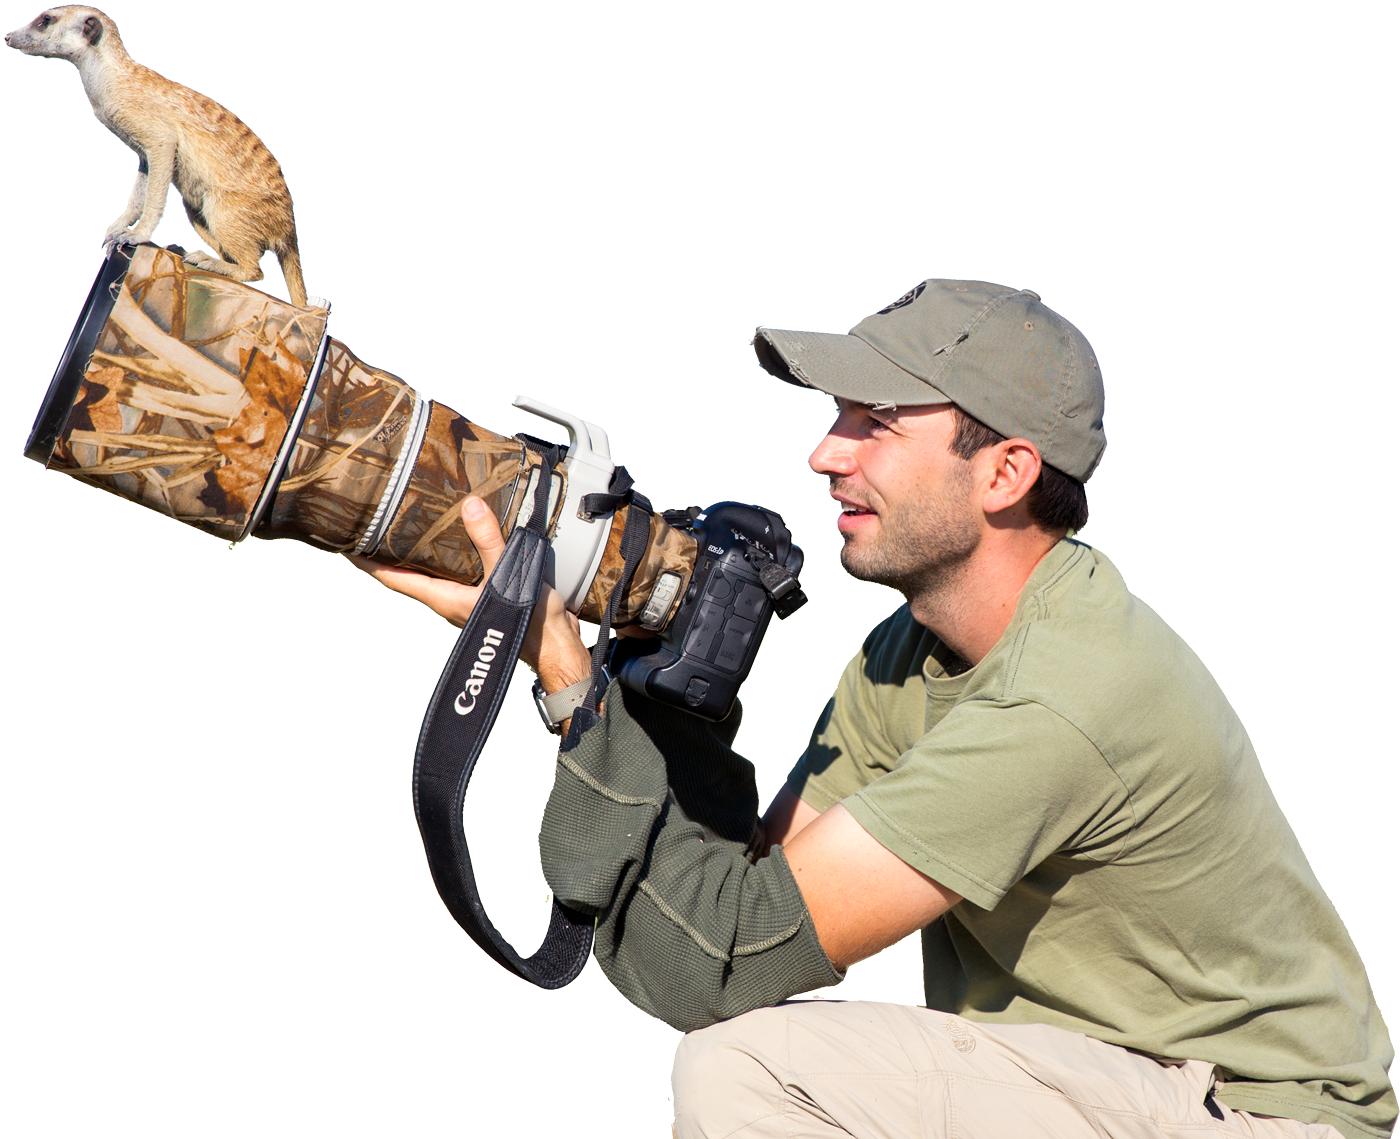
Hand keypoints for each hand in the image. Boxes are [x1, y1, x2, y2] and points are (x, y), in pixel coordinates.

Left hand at [349, 496, 593, 693]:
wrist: (558, 649)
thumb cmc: (530, 624)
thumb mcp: (508, 574)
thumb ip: (487, 541)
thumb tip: (469, 506)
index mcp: (445, 599)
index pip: (394, 579)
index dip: (367, 563)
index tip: (345, 545)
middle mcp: (451, 601)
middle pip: (410, 575)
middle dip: (391, 553)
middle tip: (377, 524)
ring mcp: (469, 601)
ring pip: (435, 575)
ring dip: (422, 553)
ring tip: (413, 525)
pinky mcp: (489, 598)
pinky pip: (462, 573)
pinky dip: (453, 555)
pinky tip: (463, 539)